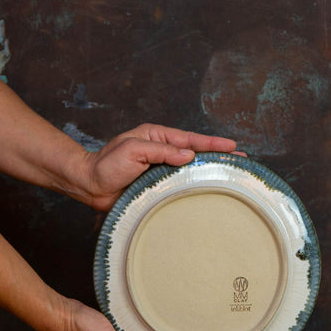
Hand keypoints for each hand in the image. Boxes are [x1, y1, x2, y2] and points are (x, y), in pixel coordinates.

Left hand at [76, 123, 240, 210]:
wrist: (90, 186)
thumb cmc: (107, 164)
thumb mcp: (133, 150)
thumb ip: (161, 151)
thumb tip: (188, 155)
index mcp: (157, 137)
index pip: (189, 139)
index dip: (211, 143)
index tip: (232, 146)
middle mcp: (162, 152)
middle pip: (195, 153)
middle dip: (217, 156)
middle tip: (239, 159)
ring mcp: (161, 170)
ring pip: (189, 170)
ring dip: (208, 172)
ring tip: (228, 175)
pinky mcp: (157, 187)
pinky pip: (179, 186)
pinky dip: (193, 188)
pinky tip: (206, 192)